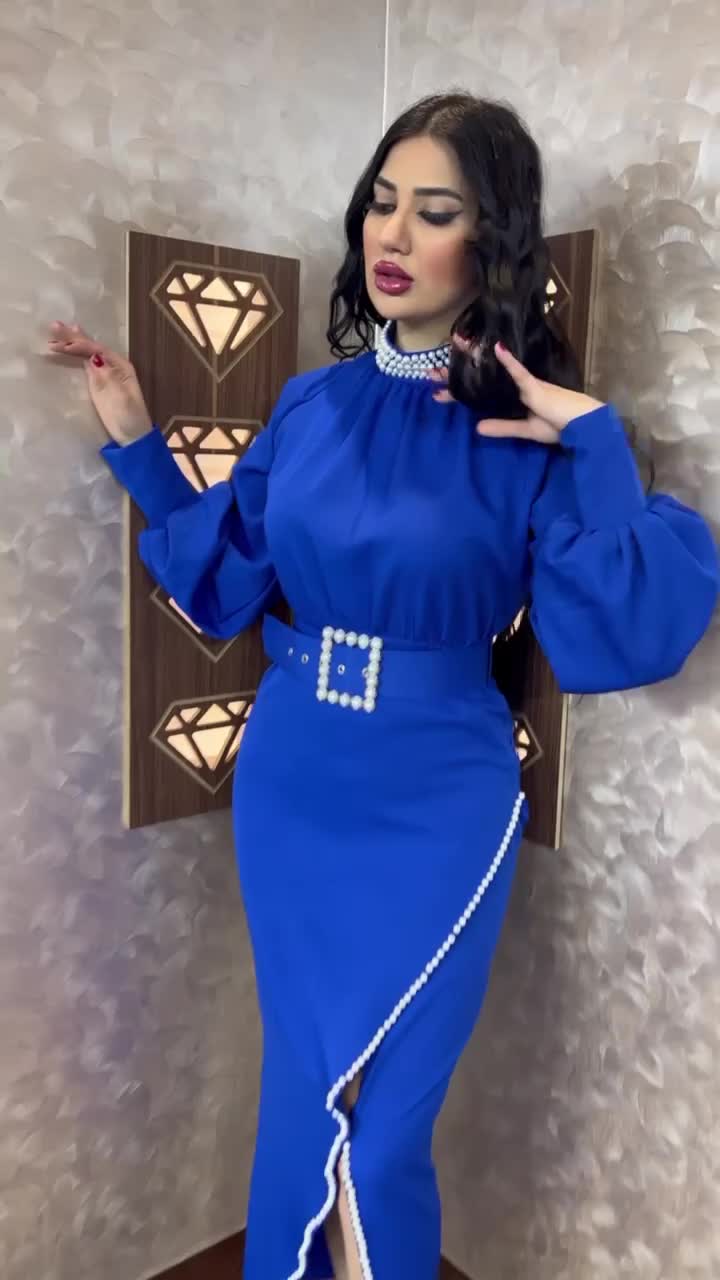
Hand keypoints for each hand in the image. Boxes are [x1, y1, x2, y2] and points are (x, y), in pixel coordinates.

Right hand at [46, 322, 151, 445]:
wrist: (132, 438)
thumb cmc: (130, 419)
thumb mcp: (122, 400)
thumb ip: (109, 379)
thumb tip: (95, 358)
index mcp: (122, 367)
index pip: (99, 351)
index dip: (82, 345)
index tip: (66, 345)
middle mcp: (113, 366)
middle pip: (92, 348)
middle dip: (74, 338)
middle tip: (54, 326)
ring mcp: (104, 373)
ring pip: (86, 353)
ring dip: (71, 343)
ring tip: (55, 331)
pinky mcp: (97, 383)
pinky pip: (84, 363)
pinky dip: (73, 355)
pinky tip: (67, 347)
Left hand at [430, 337, 604, 443]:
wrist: (581, 425)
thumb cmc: (558, 426)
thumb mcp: (527, 430)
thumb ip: (503, 427)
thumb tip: (477, 428)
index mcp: (511, 398)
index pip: (478, 393)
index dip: (458, 392)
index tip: (437, 393)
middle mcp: (513, 388)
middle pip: (479, 379)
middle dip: (455, 376)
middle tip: (430, 373)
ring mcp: (524, 385)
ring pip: (492, 372)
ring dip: (473, 363)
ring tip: (452, 351)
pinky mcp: (535, 386)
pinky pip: (520, 373)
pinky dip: (509, 362)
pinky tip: (496, 348)